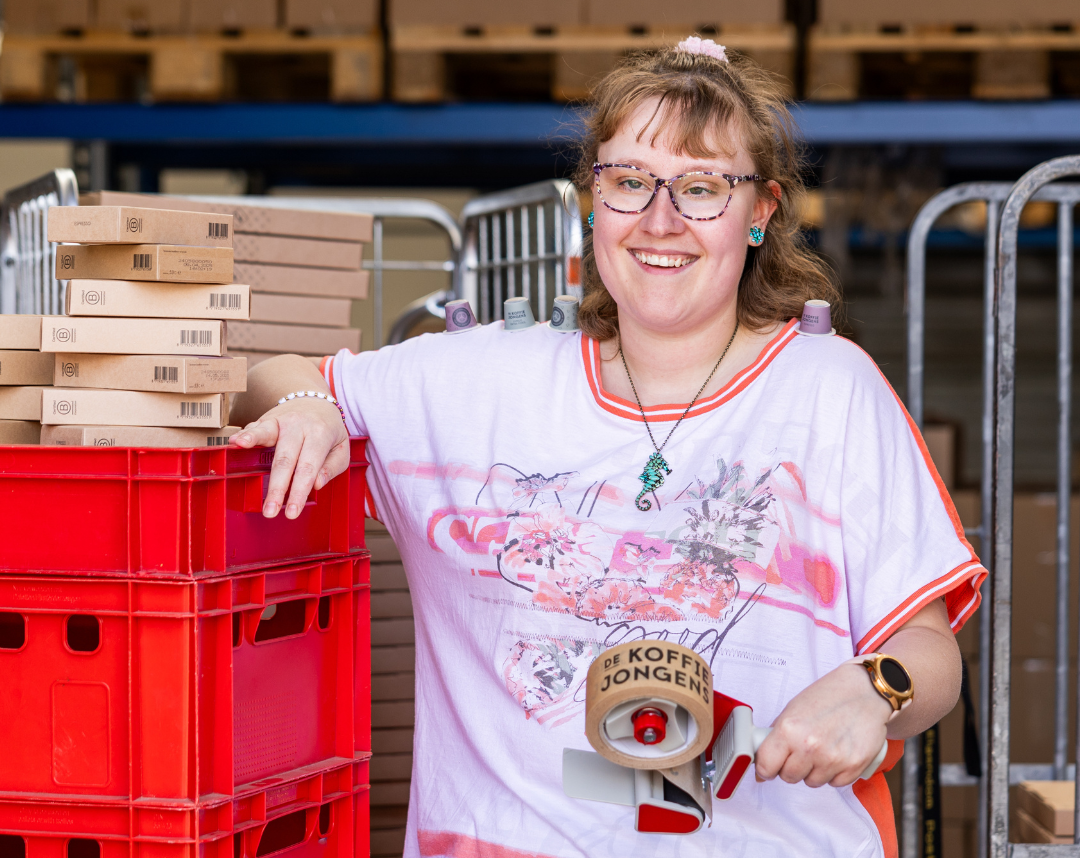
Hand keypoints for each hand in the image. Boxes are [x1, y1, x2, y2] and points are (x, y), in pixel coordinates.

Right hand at [231, 397, 350, 518]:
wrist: (316, 401)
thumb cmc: (328, 430)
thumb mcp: (341, 448)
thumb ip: (332, 467)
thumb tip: (316, 484)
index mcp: (320, 434)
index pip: (308, 468)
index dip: (299, 492)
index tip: (292, 512)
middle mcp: (300, 425)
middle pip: (285, 459)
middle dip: (276, 487)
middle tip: (269, 511)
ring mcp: (281, 419)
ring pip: (266, 434)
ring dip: (251, 443)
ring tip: (239, 449)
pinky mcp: (266, 418)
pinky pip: (254, 427)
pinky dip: (244, 434)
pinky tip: (234, 441)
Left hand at [754, 663, 892, 787]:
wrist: (865, 691)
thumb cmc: (829, 696)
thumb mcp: (793, 708)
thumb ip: (777, 735)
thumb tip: (763, 761)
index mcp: (789, 729)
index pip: (766, 766)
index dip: (766, 767)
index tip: (769, 765)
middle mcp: (810, 747)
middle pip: (789, 777)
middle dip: (791, 766)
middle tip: (800, 750)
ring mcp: (833, 759)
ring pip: (812, 782)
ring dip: (814, 770)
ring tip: (822, 747)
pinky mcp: (854, 767)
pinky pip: (834, 783)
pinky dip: (834, 772)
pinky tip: (837, 752)